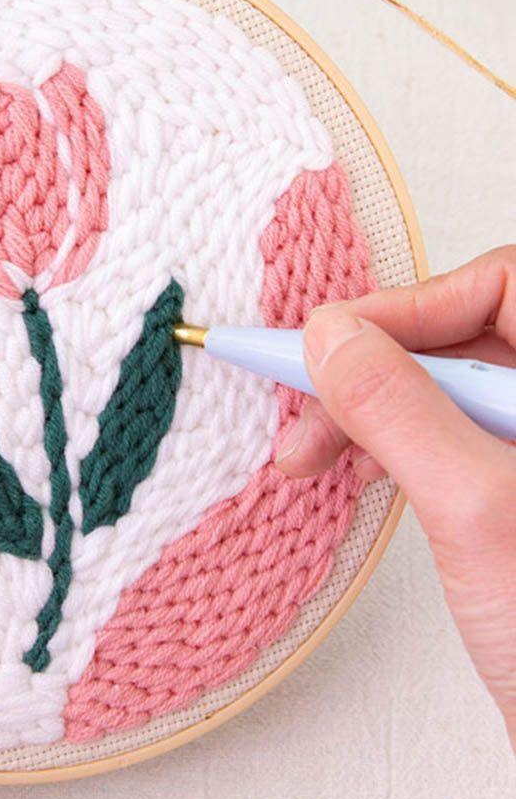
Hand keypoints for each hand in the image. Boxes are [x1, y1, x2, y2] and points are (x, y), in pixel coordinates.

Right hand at [274, 246, 515, 745]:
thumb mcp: (476, 513)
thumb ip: (401, 411)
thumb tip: (331, 337)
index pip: (501, 285)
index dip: (409, 305)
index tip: (328, 340)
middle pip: (460, 337)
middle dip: (369, 369)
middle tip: (302, 404)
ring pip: (442, 387)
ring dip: (366, 411)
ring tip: (308, 456)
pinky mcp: (510, 484)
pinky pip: (442, 433)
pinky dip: (388, 444)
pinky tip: (355, 470)